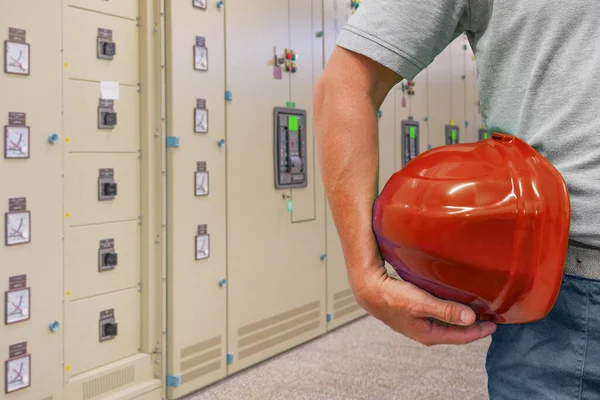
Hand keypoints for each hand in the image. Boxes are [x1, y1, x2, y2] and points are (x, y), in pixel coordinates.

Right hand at [353, 269, 496, 345]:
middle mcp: (426, 331)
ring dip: (462, 316)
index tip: (495, 323)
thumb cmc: (392, 298)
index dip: (480, 331)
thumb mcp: (421, 303)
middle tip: (491, 316)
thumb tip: (470, 318)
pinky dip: (451, 310)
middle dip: (473, 325)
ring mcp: (420, 323)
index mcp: (429, 334)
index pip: (462, 337)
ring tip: (477, 309)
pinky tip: (454, 301)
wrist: (369, 290)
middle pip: (456, 331)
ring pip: (448, 322)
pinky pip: (439, 314)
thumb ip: (446, 310)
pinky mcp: (416, 313)